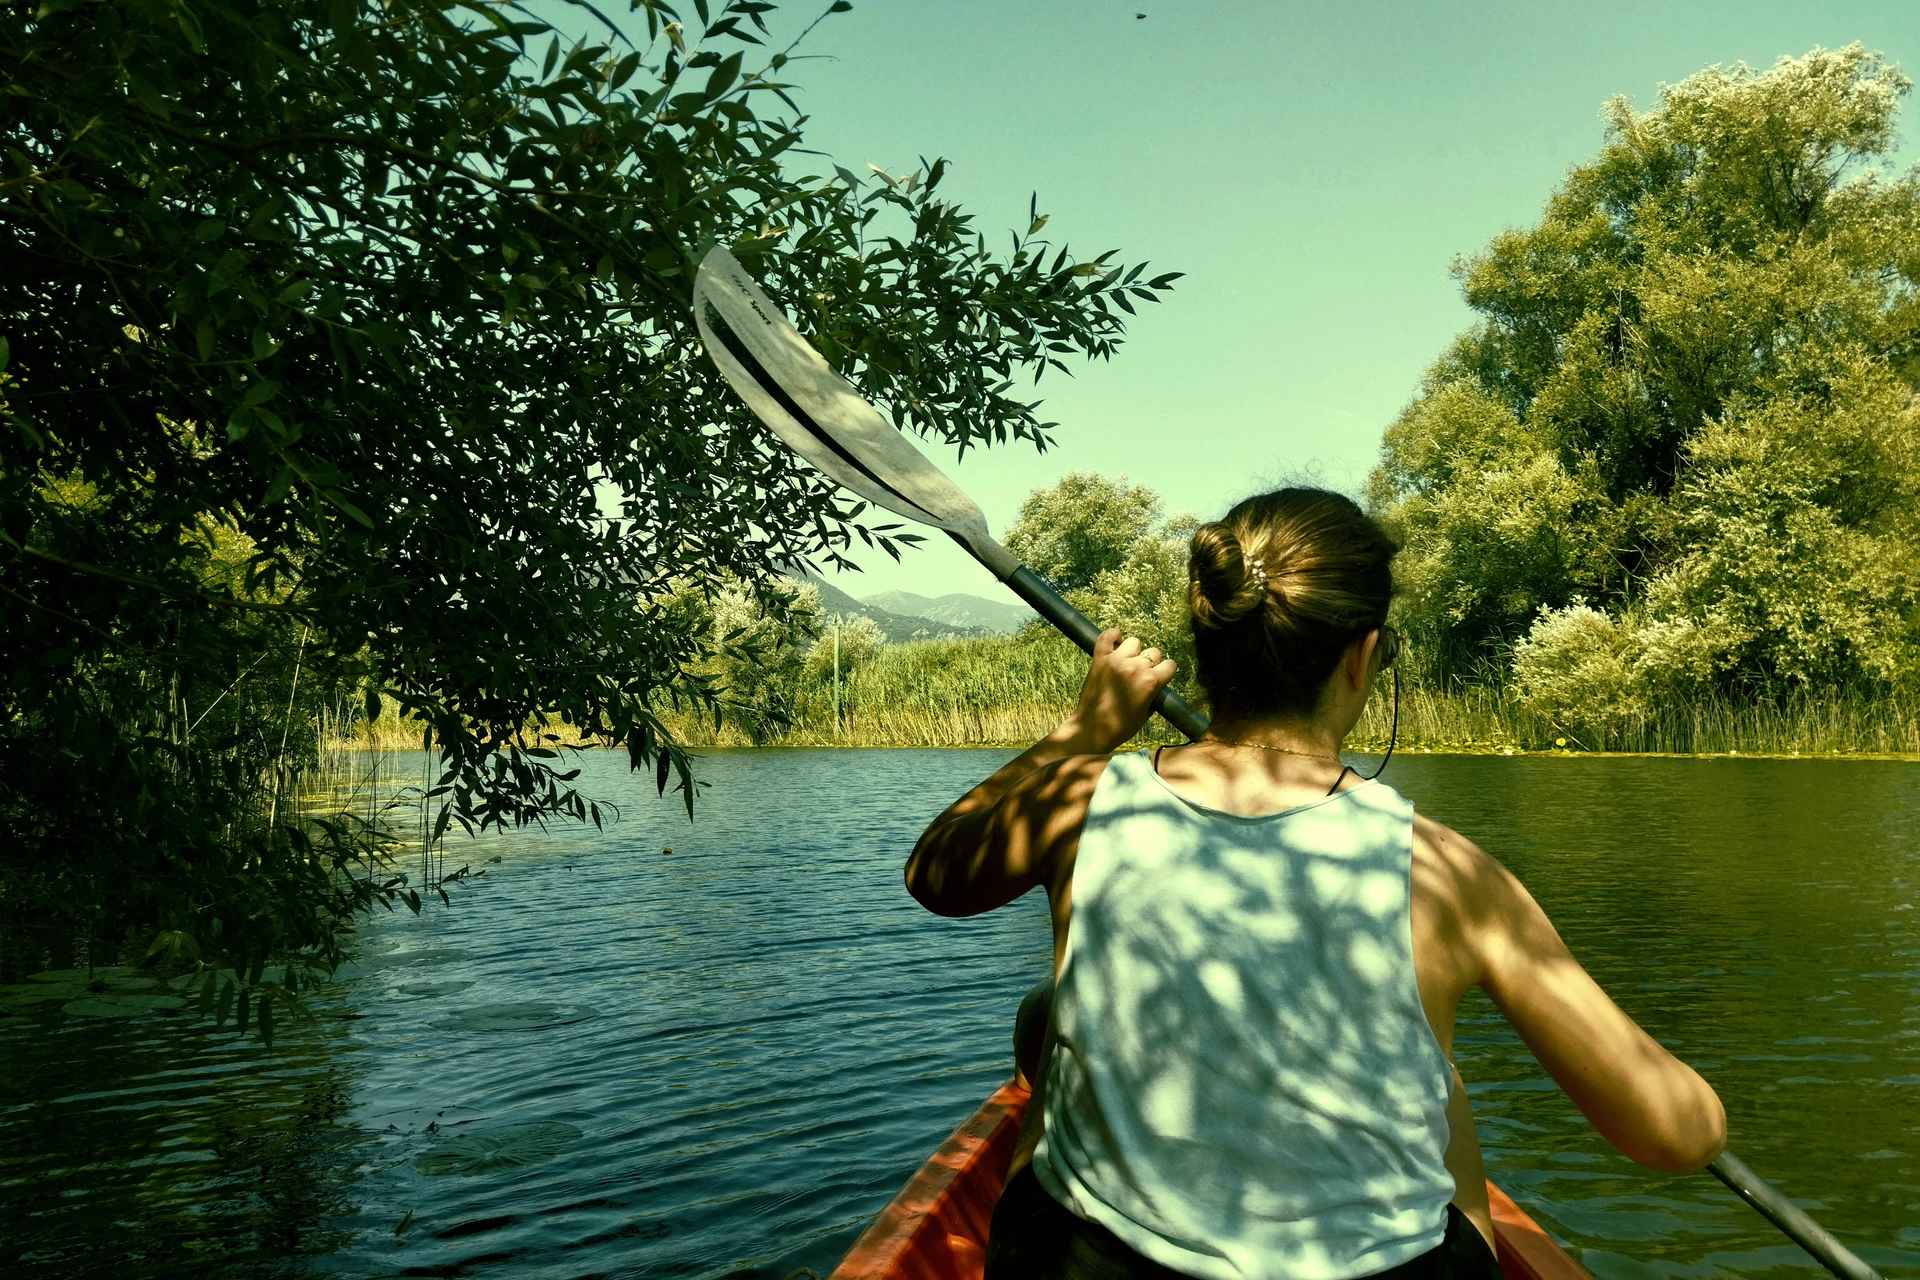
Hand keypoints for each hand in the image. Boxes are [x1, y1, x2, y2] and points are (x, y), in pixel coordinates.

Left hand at [1061, 629, 1176, 752]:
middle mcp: (1136, 667)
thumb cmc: (1121, 726)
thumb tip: (1157, 682)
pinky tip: (1115, 639)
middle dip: (1151, 662)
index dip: (1166, 671)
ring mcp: (1117, 661)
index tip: (1161, 676)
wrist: (1092, 729)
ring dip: (1133, 651)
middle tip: (1141, 673)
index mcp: (1151, 681)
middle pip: (1153, 652)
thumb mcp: (1147, 713)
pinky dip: (1111, 635)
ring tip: (1127, 661)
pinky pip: (1106, 637)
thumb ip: (1154, 693)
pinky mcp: (1100, 659)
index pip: (1170, 665)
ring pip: (1133, 642)